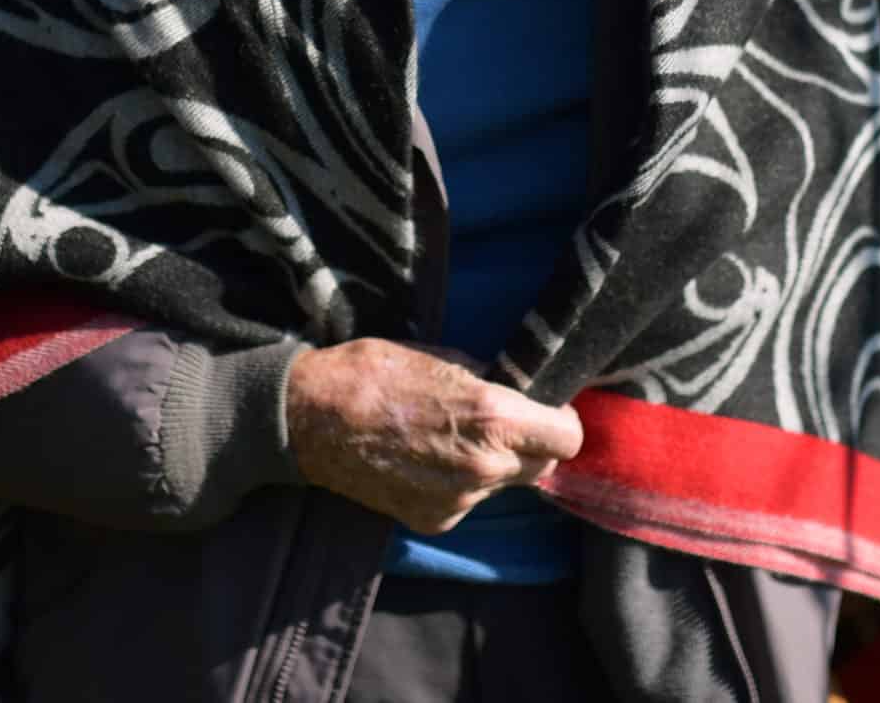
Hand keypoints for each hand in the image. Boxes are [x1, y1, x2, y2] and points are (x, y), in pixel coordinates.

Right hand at [284, 338, 583, 533]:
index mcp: (494, 416)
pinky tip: (425, 461)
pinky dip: (458, 486)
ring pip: (504, 485)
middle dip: (533, 445)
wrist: (311, 418)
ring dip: (493, 466)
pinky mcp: (434, 521)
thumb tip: (518, 392)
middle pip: (544, 465)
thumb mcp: (444, 358)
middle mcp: (485, 466)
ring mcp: (459, 500)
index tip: (548, 412)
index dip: (562, 422)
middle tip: (503, 424)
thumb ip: (491, 382)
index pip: (569, 437)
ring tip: (449, 439)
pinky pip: (468, 503)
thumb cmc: (375, 372)